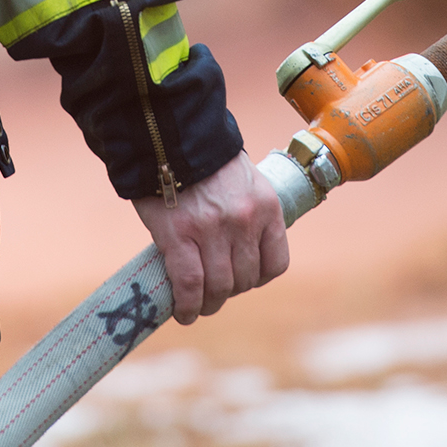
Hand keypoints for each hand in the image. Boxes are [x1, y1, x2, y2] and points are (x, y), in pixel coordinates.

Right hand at [133, 149, 289, 324]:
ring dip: (208, 304)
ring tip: (197, 306)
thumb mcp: (242, 181)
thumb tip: (238, 249)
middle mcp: (244, 220)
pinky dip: (187, 305)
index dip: (258, 278)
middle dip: (229, 292)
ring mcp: (212, 229)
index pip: (276, 263)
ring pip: (219, 287)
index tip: (242, 279)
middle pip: (245, 280)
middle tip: (213, 291)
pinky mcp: (179, 235)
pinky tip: (183, 312)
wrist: (169, 135)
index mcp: (266, 206)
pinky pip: (190, 285)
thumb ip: (246, 212)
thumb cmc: (203, 160)